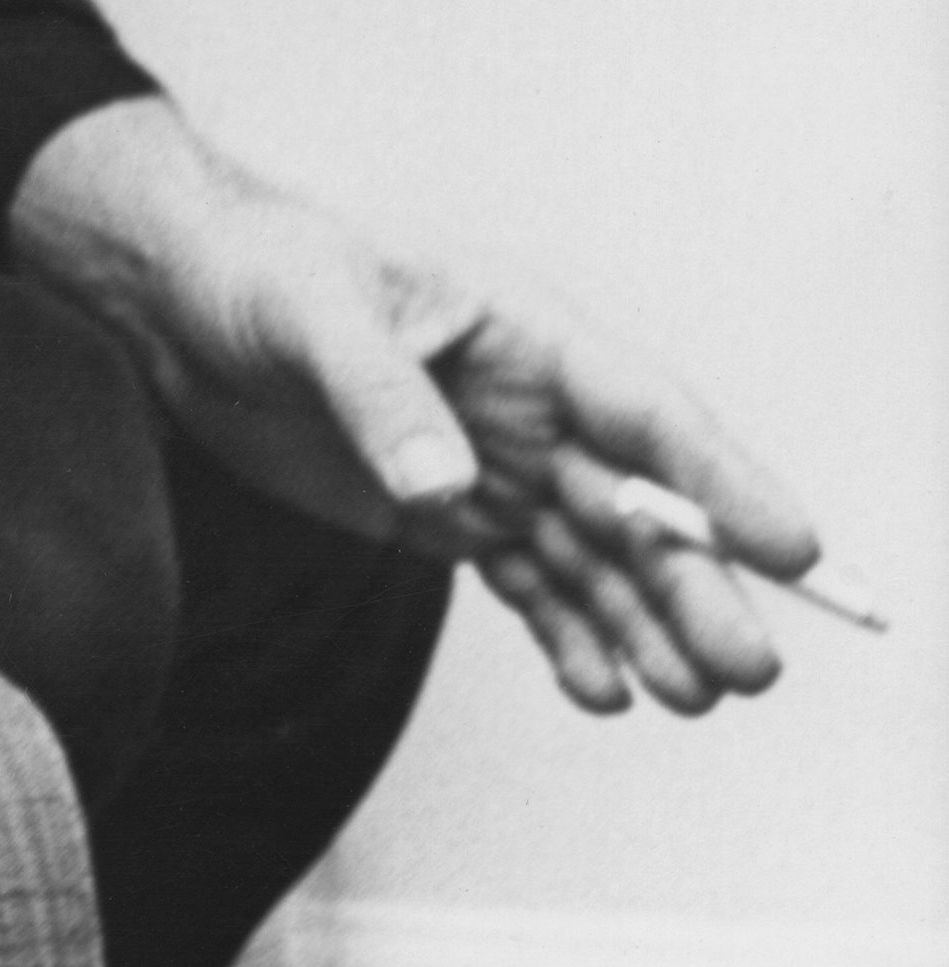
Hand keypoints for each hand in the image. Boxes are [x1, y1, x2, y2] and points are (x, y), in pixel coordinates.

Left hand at [8, 97, 828, 714]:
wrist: (176, 300)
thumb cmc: (254, 269)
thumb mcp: (311, 313)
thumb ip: (379, 396)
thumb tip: (442, 485)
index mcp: (524, 334)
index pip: (645, 413)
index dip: (722, 482)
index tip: (790, 548)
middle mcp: (528, 407)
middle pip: (635, 507)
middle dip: (695, 586)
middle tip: (745, 669)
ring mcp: (491, 465)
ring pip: (593, 559)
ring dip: (643, 626)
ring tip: (687, 697)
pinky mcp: (443, 515)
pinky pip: (526, 583)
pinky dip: (566, 636)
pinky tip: (602, 691)